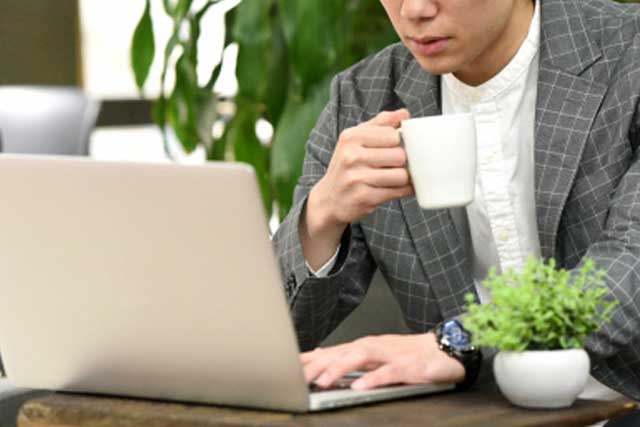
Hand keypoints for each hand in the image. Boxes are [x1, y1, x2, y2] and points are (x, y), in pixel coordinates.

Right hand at [300, 109, 414, 269]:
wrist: (328, 200)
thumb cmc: (347, 166)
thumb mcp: (355, 140)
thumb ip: (380, 124)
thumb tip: (404, 113)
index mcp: (351, 137)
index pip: (393, 134)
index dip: (398, 143)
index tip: (391, 149)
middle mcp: (351, 156)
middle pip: (400, 155)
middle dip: (401, 162)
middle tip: (392, 166)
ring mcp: (357, 178)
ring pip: (401, 175)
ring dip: (402, 178)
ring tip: (392, 178)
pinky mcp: (364, 198)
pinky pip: (398, 191)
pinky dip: (402, 190)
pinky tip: (393, 188)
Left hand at [300, 333, 465, 390]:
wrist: (447, 350)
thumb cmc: (411, 355)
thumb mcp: (376, 358)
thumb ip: (351, 359)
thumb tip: (322, 358)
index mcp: (366, 347)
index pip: (332, 351)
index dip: (310, 358)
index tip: (288, 366)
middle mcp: (375, 347)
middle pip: (342, 352)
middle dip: (319, 365)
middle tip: (299, 377)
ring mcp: (392, 355)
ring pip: (361, 357)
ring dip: (341, 368)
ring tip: (324, 382)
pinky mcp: (409, 366)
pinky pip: (389, 372)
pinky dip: (374, 378)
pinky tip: (360, 387)